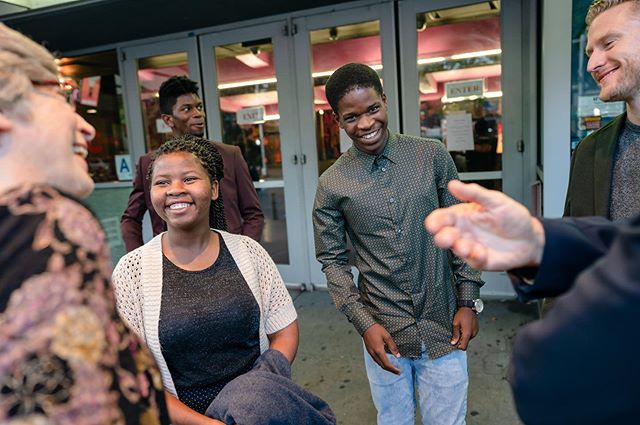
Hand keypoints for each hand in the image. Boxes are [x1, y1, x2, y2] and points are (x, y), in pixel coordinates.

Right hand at [363, 323, 400, 374]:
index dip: (393, 369)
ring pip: (379, 364)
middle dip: (391, 370)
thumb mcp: (387, 336)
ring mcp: (371, 353)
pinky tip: (385, 362)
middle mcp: (374, 354)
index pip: (387, 364)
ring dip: (386, 367)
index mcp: (379, 351)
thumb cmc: (377, 330)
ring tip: (393, 369)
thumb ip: (392, 346)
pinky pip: (376, 360)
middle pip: (383, 366)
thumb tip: (398, 356)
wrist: (365, 326)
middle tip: (398, 372)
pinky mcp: (369, 351)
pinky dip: (382, 364)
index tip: (399, 371)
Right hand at [425, 180, 544, 270]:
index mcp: (463, 215)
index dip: (434, 221)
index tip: (435, 223)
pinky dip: (474, 257)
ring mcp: (470, 246)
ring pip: (454, 250)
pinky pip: (471, 260)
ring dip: (458, 247)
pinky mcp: (479, 260)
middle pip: (442, 236)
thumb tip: (454, 184)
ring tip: (467, 246)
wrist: (530, 238)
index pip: (441, 217)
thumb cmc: (513, 218)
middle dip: (441, 237)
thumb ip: (474, 193)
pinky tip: (482, 251)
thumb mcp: (495, 200)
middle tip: (448, 236)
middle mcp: (463, 231)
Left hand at [450, 307, 478, 349]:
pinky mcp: (476, 329)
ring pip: (468, 338)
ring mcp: (475, 332)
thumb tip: (453, 343)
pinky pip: (471, 334)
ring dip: (464, 336)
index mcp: (467, 333)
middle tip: (456, 332)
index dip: (458, 346)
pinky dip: (467, 333)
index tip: (454, 342)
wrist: (469, 307)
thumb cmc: (461, 314)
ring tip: (460, 328)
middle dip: (460, 340)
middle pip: (466, 343)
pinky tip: (464, 326)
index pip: (463, 347)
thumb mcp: (455, 324)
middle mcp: (473, 334)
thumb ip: (455, 334)